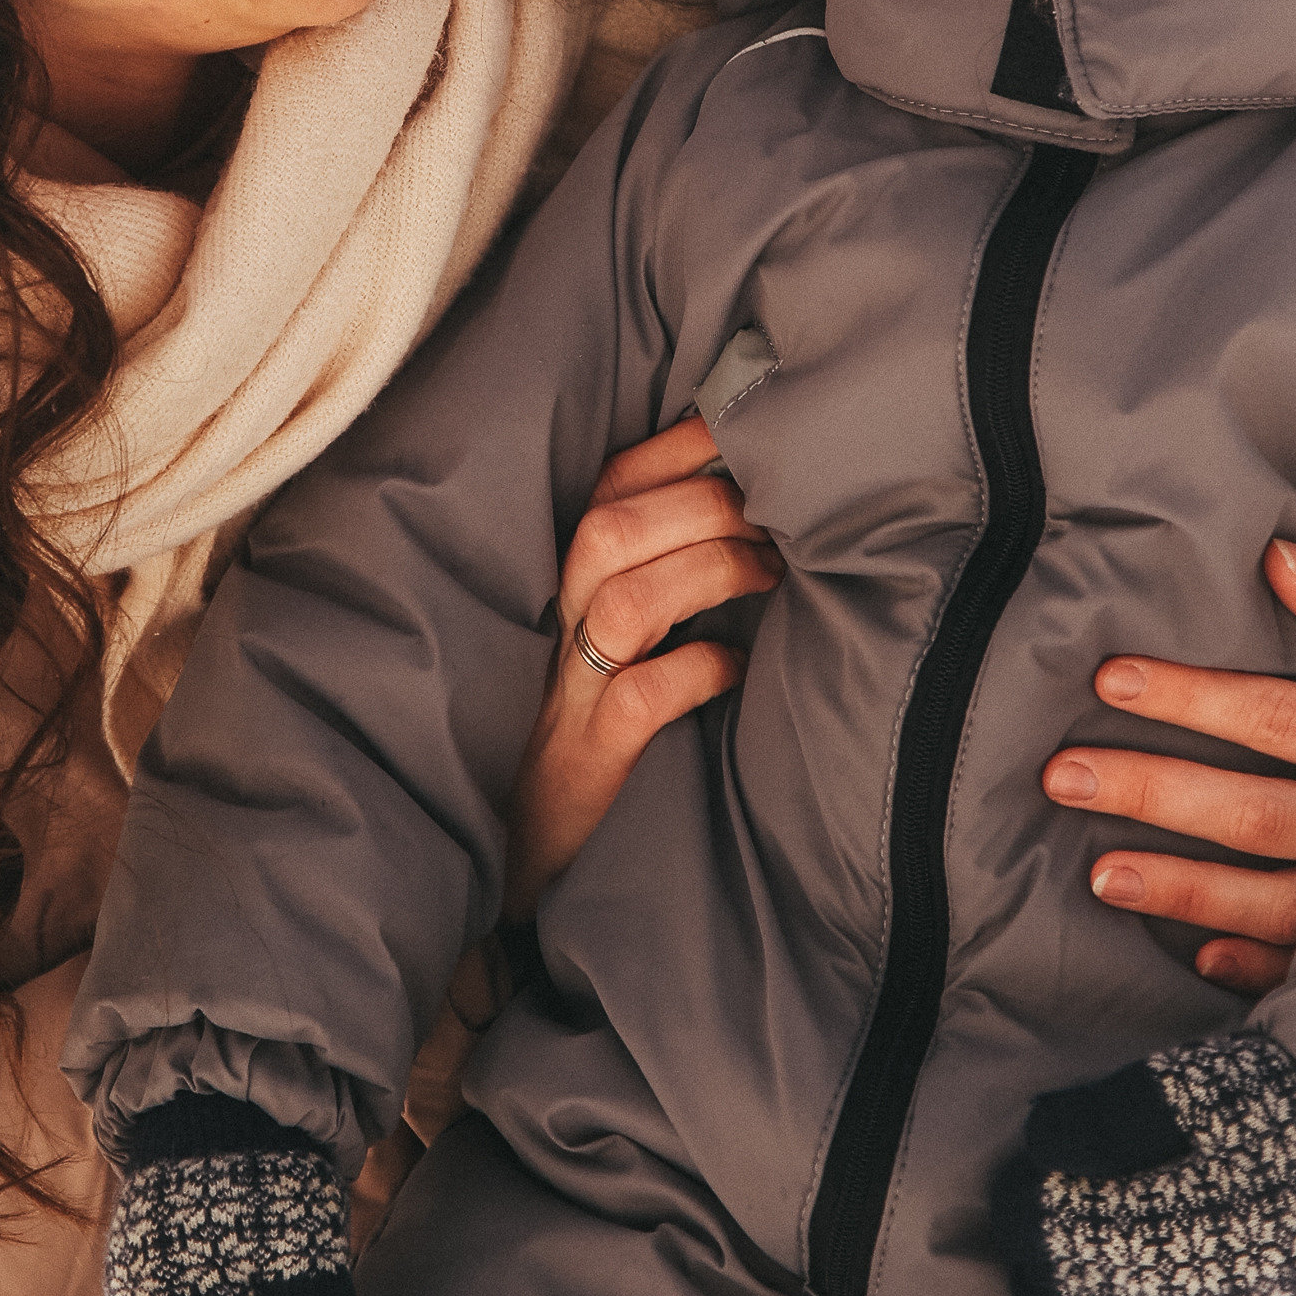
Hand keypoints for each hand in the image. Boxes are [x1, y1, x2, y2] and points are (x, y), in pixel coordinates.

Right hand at [503, 410, 782, 919]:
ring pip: (623, 600)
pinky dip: (699, 670)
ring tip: (773, 575)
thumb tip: (762, 512)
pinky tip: (741, 670)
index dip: (678, 447)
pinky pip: (641, 698)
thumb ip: (661, 580)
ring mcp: (566, 701)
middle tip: (780, 516)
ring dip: (708, 571)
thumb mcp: (609, 649)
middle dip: (706, 504)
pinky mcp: (585, 765)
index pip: (607, 486)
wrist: (515, 867)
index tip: (747, 429)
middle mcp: (551, 632)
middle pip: (610, 529)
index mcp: (560, 589)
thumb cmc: (586, 742)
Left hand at [1046, 540, 1295, 999]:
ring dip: (1185, 890)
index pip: (1276, 716)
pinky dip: (1258, 967)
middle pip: (1254, 811)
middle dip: (1156, 792)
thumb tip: (1276, 556)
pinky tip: (1200, 959)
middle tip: (1065, 777)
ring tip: (1099, 874)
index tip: (1110, 679)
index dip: (1193, 696)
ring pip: (1273, 898)